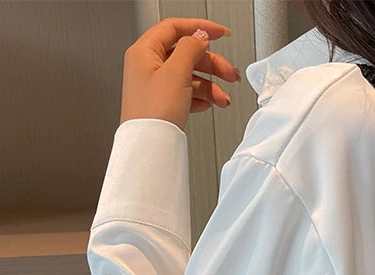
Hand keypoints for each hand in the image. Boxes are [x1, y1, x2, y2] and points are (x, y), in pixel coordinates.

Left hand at [120, 17, 241, 131]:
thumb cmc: (153, 113)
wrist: (149, 146)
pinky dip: (201, 98)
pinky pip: (187, 93)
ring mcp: (156, 86)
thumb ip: (190, 48)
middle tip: (229, 73)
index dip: (200, 28)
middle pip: (187, 54)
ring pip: (190, 76)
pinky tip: (208, 104)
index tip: (221, 33)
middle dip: (212, 65)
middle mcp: (148, 66)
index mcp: (145, 51)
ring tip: (223, 99)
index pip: (175, 28)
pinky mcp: (164, 103)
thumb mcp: (175, 72)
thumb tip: (200, 35)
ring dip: (211, 86)